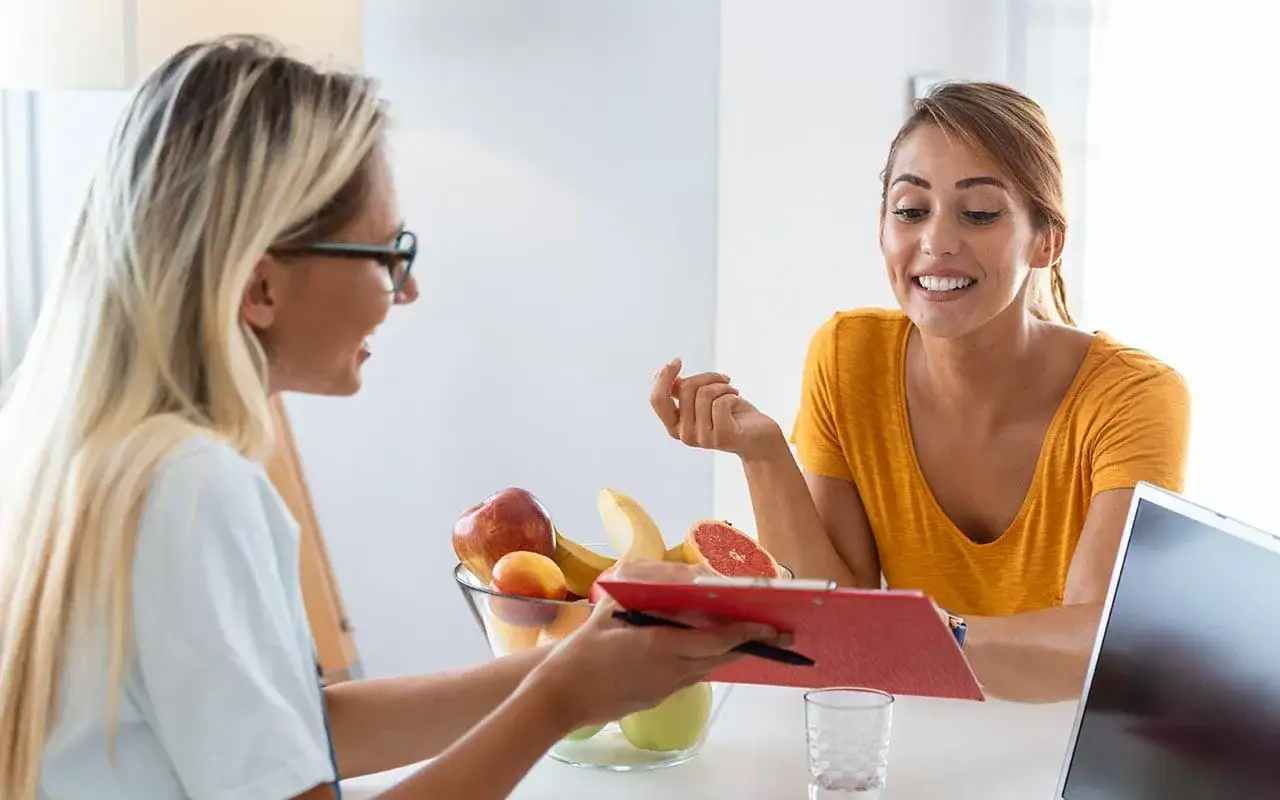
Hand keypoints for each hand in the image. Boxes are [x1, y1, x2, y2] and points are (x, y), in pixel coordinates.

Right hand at [527, 585, 779, 727]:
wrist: (560, 695)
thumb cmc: (582, 649)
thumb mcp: (611, 609)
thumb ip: (643, 589)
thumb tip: (676, 573)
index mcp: (660, 647)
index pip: (715, 640)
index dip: (745, 632)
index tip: (769, 625)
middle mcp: (669, 672)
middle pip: (721, 658)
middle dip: (750, 644)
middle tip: (780, 633)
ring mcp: (665, 689)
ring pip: (708, 669)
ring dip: (729, 653)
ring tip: (751, 637)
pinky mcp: (657, 698)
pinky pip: (690, 676)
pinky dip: (704, 661)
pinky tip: (709, 649)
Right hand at [649, 358, 783, 459]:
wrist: (760, 437)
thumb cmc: (732, 415)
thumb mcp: (703, 400)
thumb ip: (682, 391)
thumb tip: (659, 375)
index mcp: (675, 426)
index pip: (657, 400)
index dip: (663, 377)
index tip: (677, 360)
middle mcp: (684, 435)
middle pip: (685, 389)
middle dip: (706, 376)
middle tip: (723, 379)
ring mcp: (702, 438)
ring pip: (704, 393)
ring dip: (723, 386)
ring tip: (732, 392)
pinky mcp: (721, 437)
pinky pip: (721, 403)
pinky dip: (732, 395)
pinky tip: (737, 400)